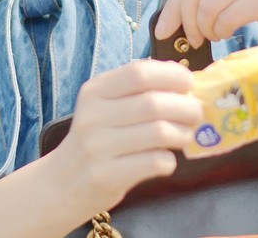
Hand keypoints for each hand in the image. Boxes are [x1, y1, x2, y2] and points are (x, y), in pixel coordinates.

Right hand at [50, 59, 203, 214]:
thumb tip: (184, 80)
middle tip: (197, 114)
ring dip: (182, 134)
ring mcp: (97, 147)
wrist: (61, 185)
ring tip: (184, 137)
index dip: (171, 75)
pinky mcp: (106, 176)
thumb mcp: (105, 108)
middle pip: (153, 103)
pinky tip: (166, 160)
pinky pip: (154, 162)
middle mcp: (93, 115)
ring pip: (158, 132)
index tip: (189, 83)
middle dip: (185, 107)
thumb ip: (137, 93)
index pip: (139, 72)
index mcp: (95, 91)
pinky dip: (169, 160)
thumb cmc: (96, 141)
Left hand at [153, 0, 257, 49]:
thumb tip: (175, 9)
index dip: (173, 3)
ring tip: (213, 35)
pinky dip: (221, 31)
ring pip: (207, 5)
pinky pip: (226, 17)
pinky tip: (226, 34)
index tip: (164, 27)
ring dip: (205, 28)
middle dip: (185, 19)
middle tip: (190, 38)